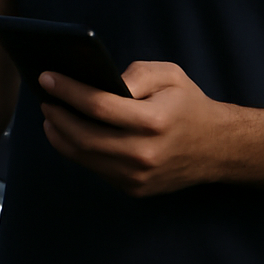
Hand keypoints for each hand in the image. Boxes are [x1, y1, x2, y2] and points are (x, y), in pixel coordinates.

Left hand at [38, 61, 234, 196]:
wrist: (219, 148)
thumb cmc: (189, 104)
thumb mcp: (170, 75)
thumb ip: (135, 73)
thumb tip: (100, 82)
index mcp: (153, 121)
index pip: (98, 105)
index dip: (68, 90)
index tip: (46, 78)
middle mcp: (144, 153)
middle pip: (83, 136)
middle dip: (57, 115)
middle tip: (44, 98)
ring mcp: (138, 176)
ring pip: (84, 156)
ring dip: (60, 135)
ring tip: (51, 116)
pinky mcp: (135, 189)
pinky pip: (96, 168)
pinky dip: (78, 150)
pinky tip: (69, 134)